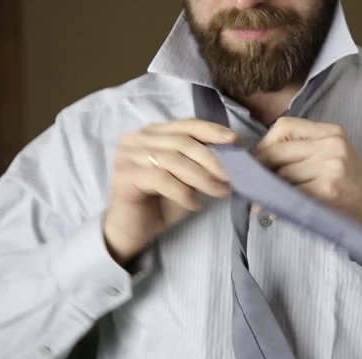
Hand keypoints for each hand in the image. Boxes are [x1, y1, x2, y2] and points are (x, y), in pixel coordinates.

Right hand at [104, 119, 237, 263]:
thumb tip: (232, 154)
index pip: (186, 125)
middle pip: (182, 142)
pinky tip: (196, 204)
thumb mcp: (187, 178)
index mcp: (153, 133)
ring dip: (202, 178)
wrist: (134, 230)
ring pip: (173, 160)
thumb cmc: (162, 202)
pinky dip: (183, 192)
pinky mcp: (125, 176)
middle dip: (211, 159)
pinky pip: (162, 179)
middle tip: (230, 176)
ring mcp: (128, 155)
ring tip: (220, 192)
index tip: (235, 142)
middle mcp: (137, 138)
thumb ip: (201, 162)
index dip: (212, 131)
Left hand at [255, 117, 361, 235]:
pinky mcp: (327, 190)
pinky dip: (278, 203)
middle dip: (261, 169)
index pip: (283, 126)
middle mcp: (332, 145)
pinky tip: (275, 211)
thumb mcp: (334, 156)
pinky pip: (290, 193)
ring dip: (269, 188)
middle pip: (277, 149)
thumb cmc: (351, 186)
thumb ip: (302, 150)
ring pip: (281, 173)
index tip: (260, 162)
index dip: (265, 144)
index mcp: (332, 132)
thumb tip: (256, 159)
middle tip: (255, 184)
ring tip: (267, 200)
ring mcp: (331, 167)